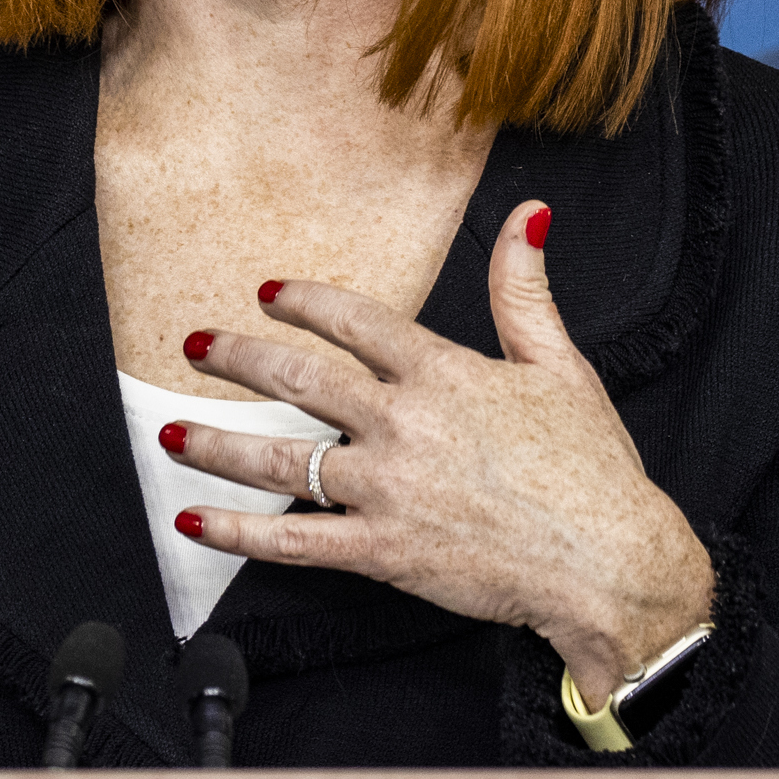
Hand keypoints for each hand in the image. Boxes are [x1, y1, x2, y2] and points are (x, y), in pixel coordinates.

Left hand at [166, 202, 718, 707]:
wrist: (609, 560)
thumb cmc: (593, 471)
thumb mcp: (563, 366)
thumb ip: (524, 293)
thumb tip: (526, 218)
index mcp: (444, 374)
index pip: (355, 321)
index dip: (304, 302)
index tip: (269, 293)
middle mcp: (405, 424)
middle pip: (300, 379)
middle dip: (239, 359)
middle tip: (197, 345)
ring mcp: (388, 489)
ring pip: (282, 457)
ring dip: (217, 443)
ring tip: (170, 432)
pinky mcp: (383, 551)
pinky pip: (293, 540)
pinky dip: (238, 533)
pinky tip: (196, 522)